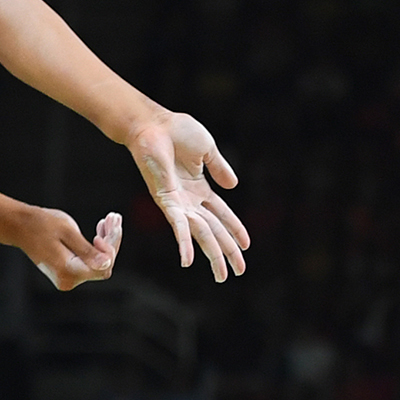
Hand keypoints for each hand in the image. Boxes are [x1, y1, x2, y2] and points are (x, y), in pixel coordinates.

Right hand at [16, 207, 121, 290]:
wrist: (19, 226)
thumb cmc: (40, 225)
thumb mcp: (66, 231)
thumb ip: (87, 250)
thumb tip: (106, 264)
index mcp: (68, 271)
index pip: (103, 267)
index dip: (110, 248)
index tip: (103, 226)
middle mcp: (68, 280)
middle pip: (103, 266)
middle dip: (111, 242)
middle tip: (113, 218)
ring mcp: (68, 279)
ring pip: (99, 264)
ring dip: (106, 242)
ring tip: (108, 220)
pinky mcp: (69, 273)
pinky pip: (90, 263)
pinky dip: (97, 247)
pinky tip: (100, 230)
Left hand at [126, 111, 249, 280]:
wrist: (152, 123)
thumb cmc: (175, 131)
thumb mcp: (207, 150)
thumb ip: (219, 168)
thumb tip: (233, 186)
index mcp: (200, 188)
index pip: (222, 214)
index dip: (235, 230)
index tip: (246, 246)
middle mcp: (189, 199)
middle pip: (213, 230)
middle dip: (227, 251)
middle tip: (239, 272)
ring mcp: (177, 202)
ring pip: (200, 234)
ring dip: (212, 255)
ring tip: (222, 276)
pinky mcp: (166, 200)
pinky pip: (178, 225)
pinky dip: (184, 243)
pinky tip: (188, 260)